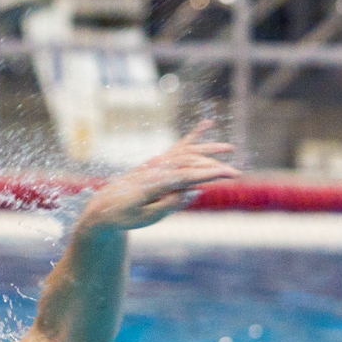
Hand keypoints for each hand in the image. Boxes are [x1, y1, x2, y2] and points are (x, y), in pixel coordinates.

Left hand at [76, 121, 239, 232]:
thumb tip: (192, 192)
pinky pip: (179, 146)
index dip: (212, 174)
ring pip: (188, 152)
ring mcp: (158, 162)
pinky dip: (194, 136)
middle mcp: (158, 168)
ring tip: (229, 148)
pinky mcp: (157, 162)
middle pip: (192, 163)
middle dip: (216, 166)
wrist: (105, 206)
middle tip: (236, 173)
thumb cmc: (125, 215)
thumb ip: (169, 204)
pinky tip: (208, 124)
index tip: (231, 174)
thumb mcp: (147, 217)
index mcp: (156, 183)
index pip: (189, 176)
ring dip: (209, 150)